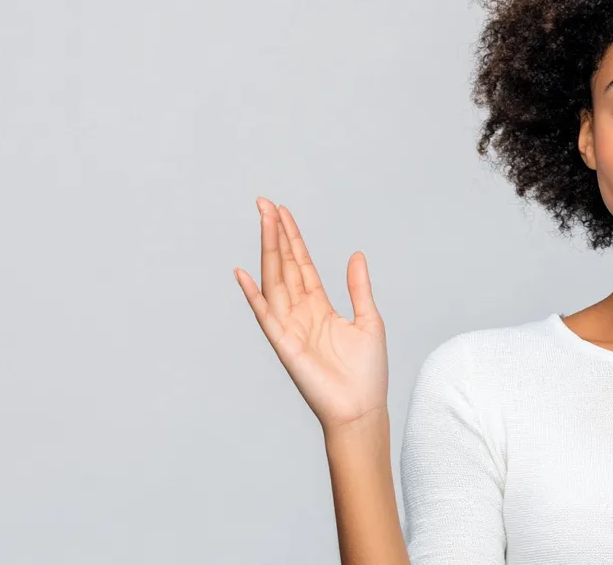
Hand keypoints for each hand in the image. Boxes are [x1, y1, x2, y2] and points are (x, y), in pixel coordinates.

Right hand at [234, 197, 388, 433]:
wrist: (362, 408)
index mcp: (320, 307)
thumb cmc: (366, 373)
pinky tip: (243, 272)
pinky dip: (253, 294)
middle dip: (276, 235)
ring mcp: (290, 327)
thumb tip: (357, 255)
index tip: (283, 211)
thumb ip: (358, 288)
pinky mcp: (285, 344)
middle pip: (285, 266)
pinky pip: (266, 315)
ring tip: (264, 221)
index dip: (293, 238)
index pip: (302, 264)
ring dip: (268, 251)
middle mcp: (301, 313)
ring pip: (275, 281)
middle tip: (265, 203)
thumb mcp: (369, 320)